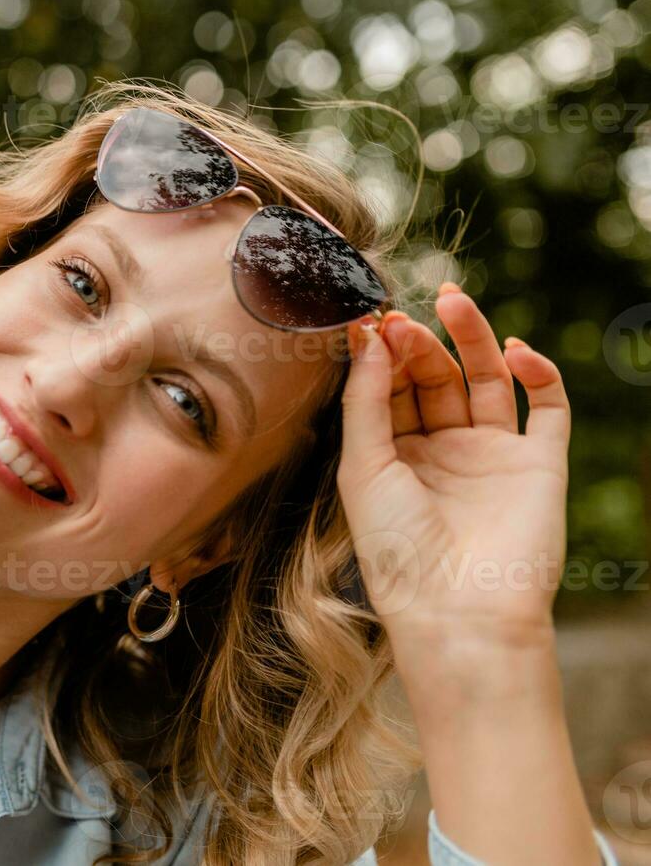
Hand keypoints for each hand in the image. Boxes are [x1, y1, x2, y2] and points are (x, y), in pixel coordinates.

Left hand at [336, 282, 570, 648]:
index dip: (384, 354)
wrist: (458, 608)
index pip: (392, 388)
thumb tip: (370, 335)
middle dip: (421, 344)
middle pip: (436, 378)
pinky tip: (515, 350)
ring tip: (454, 302)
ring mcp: (493, 455)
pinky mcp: (540, 465)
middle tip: (403, 317)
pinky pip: (547, 409)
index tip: (371, 320)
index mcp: (395, 455)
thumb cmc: (397, 547)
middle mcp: (444, 451)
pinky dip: (538, 374)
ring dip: (474, 340)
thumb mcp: (363, 466)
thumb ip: (366, 399)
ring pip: (488, 381)